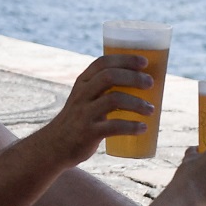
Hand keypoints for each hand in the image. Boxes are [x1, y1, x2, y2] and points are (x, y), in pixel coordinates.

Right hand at [32, 53, 159, 163]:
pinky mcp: (88, 133)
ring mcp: (84, 114)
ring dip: (137, 103)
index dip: (125, 59)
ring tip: (151, 110)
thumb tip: (141, 84)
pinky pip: (113, 126)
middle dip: (133, 77)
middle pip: (109, 77)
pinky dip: (132, 126)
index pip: (102, 62)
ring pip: (113, 99)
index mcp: (82, 83)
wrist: (54, 146)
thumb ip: (103, 90)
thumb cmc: (78, 120)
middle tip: (150, 84)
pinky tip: (143, 128)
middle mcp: (81, 95)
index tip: (144, 62)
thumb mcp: (84, 99)